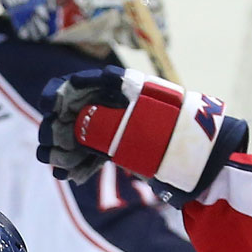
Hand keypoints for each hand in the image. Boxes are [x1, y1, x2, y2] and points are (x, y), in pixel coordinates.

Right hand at [36, 67, 242, 197]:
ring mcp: (110, 130)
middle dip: (58, 129)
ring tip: (59, 164)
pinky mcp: (113, 151)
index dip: (60, 94)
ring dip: (63, 150)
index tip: (52, 106)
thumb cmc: (181, 127)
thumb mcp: (154, 103)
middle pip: (72, 114)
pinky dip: (78, 165)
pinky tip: (68, 175)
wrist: (200, 160)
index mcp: (116, 88)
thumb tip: (106, 75)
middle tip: (51, 146)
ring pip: (76, 137)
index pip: (79, 85)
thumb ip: (129, 89)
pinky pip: (89, 156)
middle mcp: (109, 106)